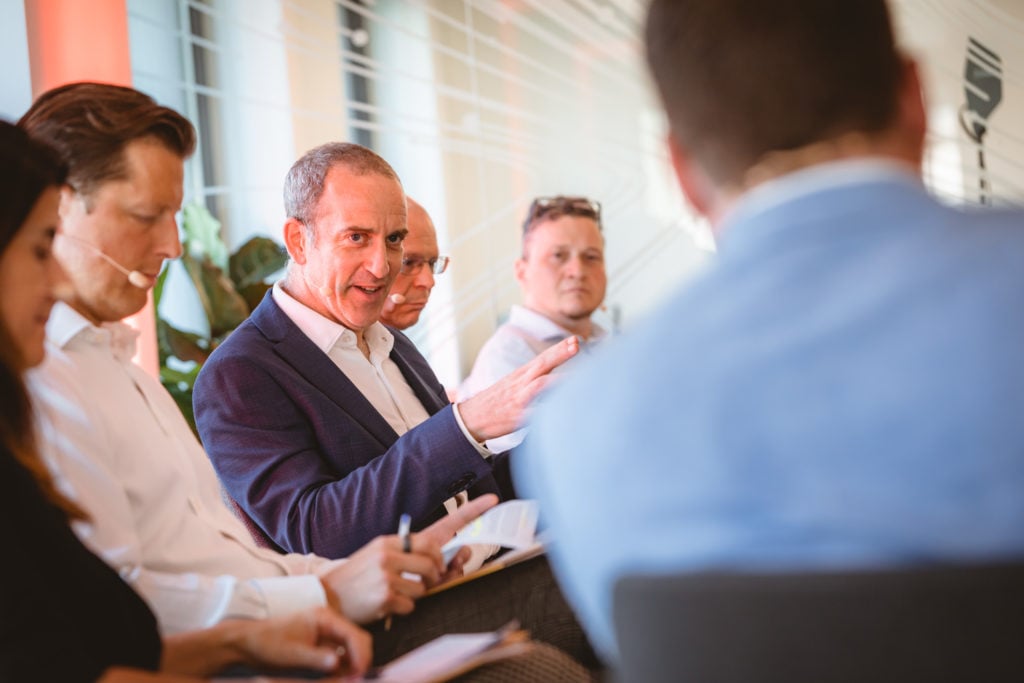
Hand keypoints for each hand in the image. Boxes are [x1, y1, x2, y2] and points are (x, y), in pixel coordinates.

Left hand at [232, 607, 371, 675]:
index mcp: (325, 618)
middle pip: (357, 640)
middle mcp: (329, 623)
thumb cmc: (269, 645)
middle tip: (356, 680)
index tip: (359, 675)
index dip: (361, 655)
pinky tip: (339, 678)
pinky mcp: (322, 644)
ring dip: (353, 665)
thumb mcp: (293, 655)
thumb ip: (317, 659)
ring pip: (351, 648)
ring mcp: (326, 633)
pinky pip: (341, 655)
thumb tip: (339, 664)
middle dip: (361, 660)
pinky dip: (343, 667)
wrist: (249, 644)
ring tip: (348, 680)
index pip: (354, 635)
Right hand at [319, 494, 498, 620]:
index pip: (439, 525)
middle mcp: (391, 553)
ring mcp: (388, 574)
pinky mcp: (386, 596)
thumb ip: (415, 555)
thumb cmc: (362, 577)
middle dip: (433, 575)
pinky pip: (412, 605)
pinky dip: (403, 608)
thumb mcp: (383, 556)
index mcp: (393, 540)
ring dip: (415, 594)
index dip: (469, 512)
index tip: (492, 500)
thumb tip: (459, 555)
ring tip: (391, 590)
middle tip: (416, 580)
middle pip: (436, 562)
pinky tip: (385, 603)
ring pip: (426, 587)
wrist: (327, 596)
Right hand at [457, 336, 578, 440]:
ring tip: (578, 377)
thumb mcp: (513, 384)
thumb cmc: (496, 401)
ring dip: (558, 380)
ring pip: (540, 386)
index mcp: (520, 375)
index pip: (542, 358)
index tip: (575, 339)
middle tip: (576, 344)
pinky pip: (535, 414)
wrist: (471, 418)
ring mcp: (519, 400)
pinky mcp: (517, 418)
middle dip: (560, 354)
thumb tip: (556, 376)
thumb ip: (533, 378)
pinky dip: (548, 410)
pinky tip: (563, 408)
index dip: (559, 348)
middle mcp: (521, 383)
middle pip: (542, 364)